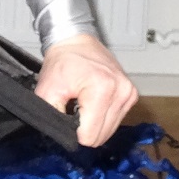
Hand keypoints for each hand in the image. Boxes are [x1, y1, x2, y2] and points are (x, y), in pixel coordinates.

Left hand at [34, 33, 138, 147]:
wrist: (75, 41)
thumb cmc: (63, 61)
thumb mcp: (46, 90)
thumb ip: (51, 117)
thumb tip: (61, 137)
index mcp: (102, 89)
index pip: (90, 136)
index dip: (74, 132)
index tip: (68, 114)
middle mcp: (121, 91)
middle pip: (102, 136)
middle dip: (85, 127)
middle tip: (75, 107)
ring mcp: (129, 93)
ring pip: (110, 130)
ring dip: (95, 122)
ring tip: (84, 103)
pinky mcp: (131, 94)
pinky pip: (116, 119)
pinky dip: (103, 115)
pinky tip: (94, 101)